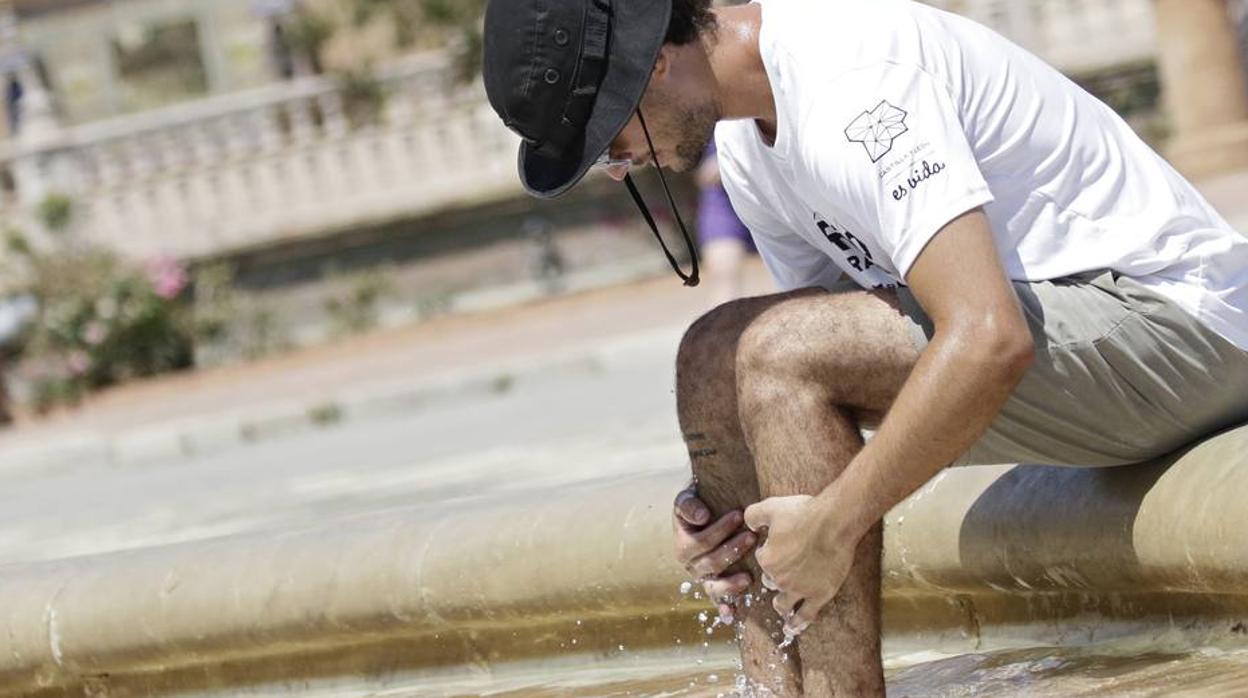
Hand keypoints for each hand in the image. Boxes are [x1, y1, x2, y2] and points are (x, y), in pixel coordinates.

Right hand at [672, 485, 756, 622]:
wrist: (705, 511)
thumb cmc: (698, 504)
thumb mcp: (687, 498)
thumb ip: (689, 505)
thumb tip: (702, 517)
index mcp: (683, 545)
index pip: (701, 542)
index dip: (720, 530)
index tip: (739, 515)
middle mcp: (692, 565)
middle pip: (710, 563)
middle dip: (732, 551)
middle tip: (751, 537)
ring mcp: (704, 578)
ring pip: (714, 586)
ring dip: (730, 583)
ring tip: (748, 577)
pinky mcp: (715, 586)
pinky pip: (717, 600)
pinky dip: (723, 608)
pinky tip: (732, 613)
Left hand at [745, 494, 854, 636]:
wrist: (834, 522)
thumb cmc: (803, 513)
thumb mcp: (771, 507)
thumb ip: (753, 515)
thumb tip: (747, 522)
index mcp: (766, 559)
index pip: (762, 559)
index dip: (769, 551)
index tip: (778, 545)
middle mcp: (779, 579)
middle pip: (771, 581)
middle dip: (775, 576)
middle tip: (786, 568)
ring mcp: (800, 590)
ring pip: (784, 603)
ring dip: (781, 605)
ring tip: (780, 607)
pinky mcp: (819, 595)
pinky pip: (806, 615)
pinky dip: (798, 623)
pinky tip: (793, 629)